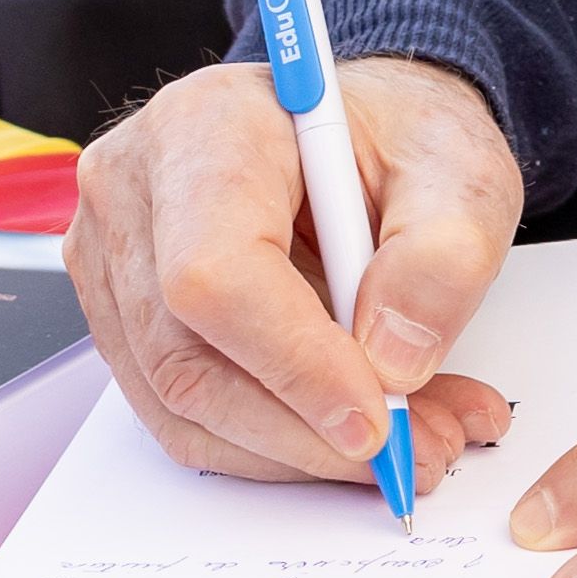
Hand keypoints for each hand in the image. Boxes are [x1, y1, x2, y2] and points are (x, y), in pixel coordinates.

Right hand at [64, 54, 525, 486]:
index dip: (293, 362)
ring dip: (300, 449)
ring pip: (182, 405)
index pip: (214, 272)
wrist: (366, 134)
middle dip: (307, 429)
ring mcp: (115, 258)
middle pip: (186, 355)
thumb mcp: (461, 166)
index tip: (377, 413)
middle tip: (412, 450)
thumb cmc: (396, 138)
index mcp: (206, 127)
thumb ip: (443, 255)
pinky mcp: (128, 317)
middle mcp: (135, 189)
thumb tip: (392, 361)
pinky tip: (352, 428)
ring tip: (408, 439)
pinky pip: (186, 416)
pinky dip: (276, 443)